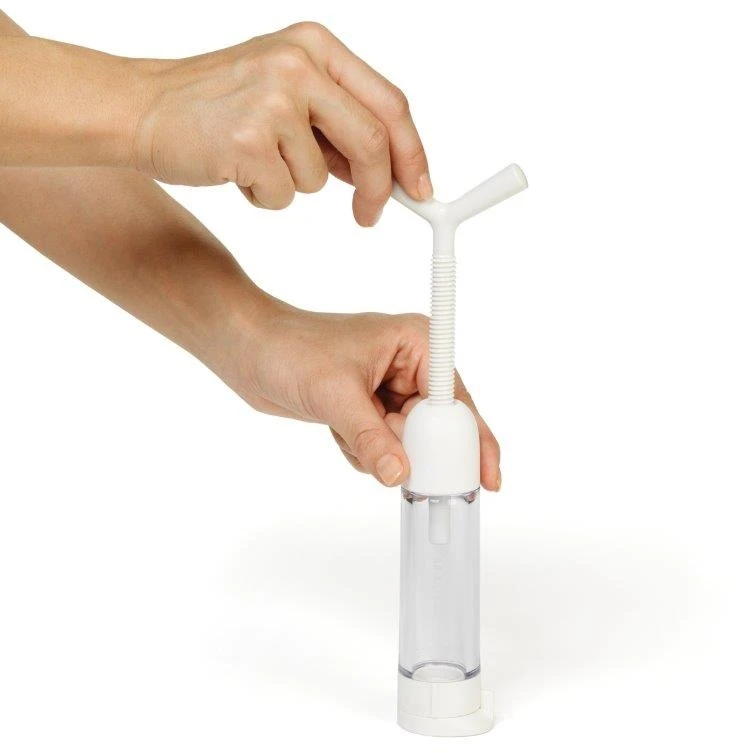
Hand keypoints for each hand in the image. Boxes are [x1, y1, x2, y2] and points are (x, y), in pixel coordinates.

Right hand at [132, 21, 431, 225]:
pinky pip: (283, 196)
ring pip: (321, 178)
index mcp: (315, 46)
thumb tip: (386, 172)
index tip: (419, 189)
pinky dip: (264, 197)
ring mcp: (272, 100)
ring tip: (254, 160)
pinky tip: (235, 171)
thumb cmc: (214, 104)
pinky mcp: (248, 139)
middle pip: (373, 141)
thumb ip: (336, 124)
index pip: (389, 103)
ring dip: (294, 185)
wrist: (140, 108)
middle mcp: (298, 65)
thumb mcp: (284, 93)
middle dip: (378, 189)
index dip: (412, 153)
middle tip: (370, 216)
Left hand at [216, 299, 500, 489]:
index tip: (485, 477)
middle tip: (394, 463)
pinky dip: (363, 450)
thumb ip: (370, 437)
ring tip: (346, 432)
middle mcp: (409, 365)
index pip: (457, 399)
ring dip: (379, 450)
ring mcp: (388, 388)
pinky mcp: (368, 407)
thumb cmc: (290, 348)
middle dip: (412, 448)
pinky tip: (337, 433)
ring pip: (407, 441)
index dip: (472, 438)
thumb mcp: (335, 394)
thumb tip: (398, 474)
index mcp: (415, 344)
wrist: (248, 349)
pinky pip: (383, 445)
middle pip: (436, 425)